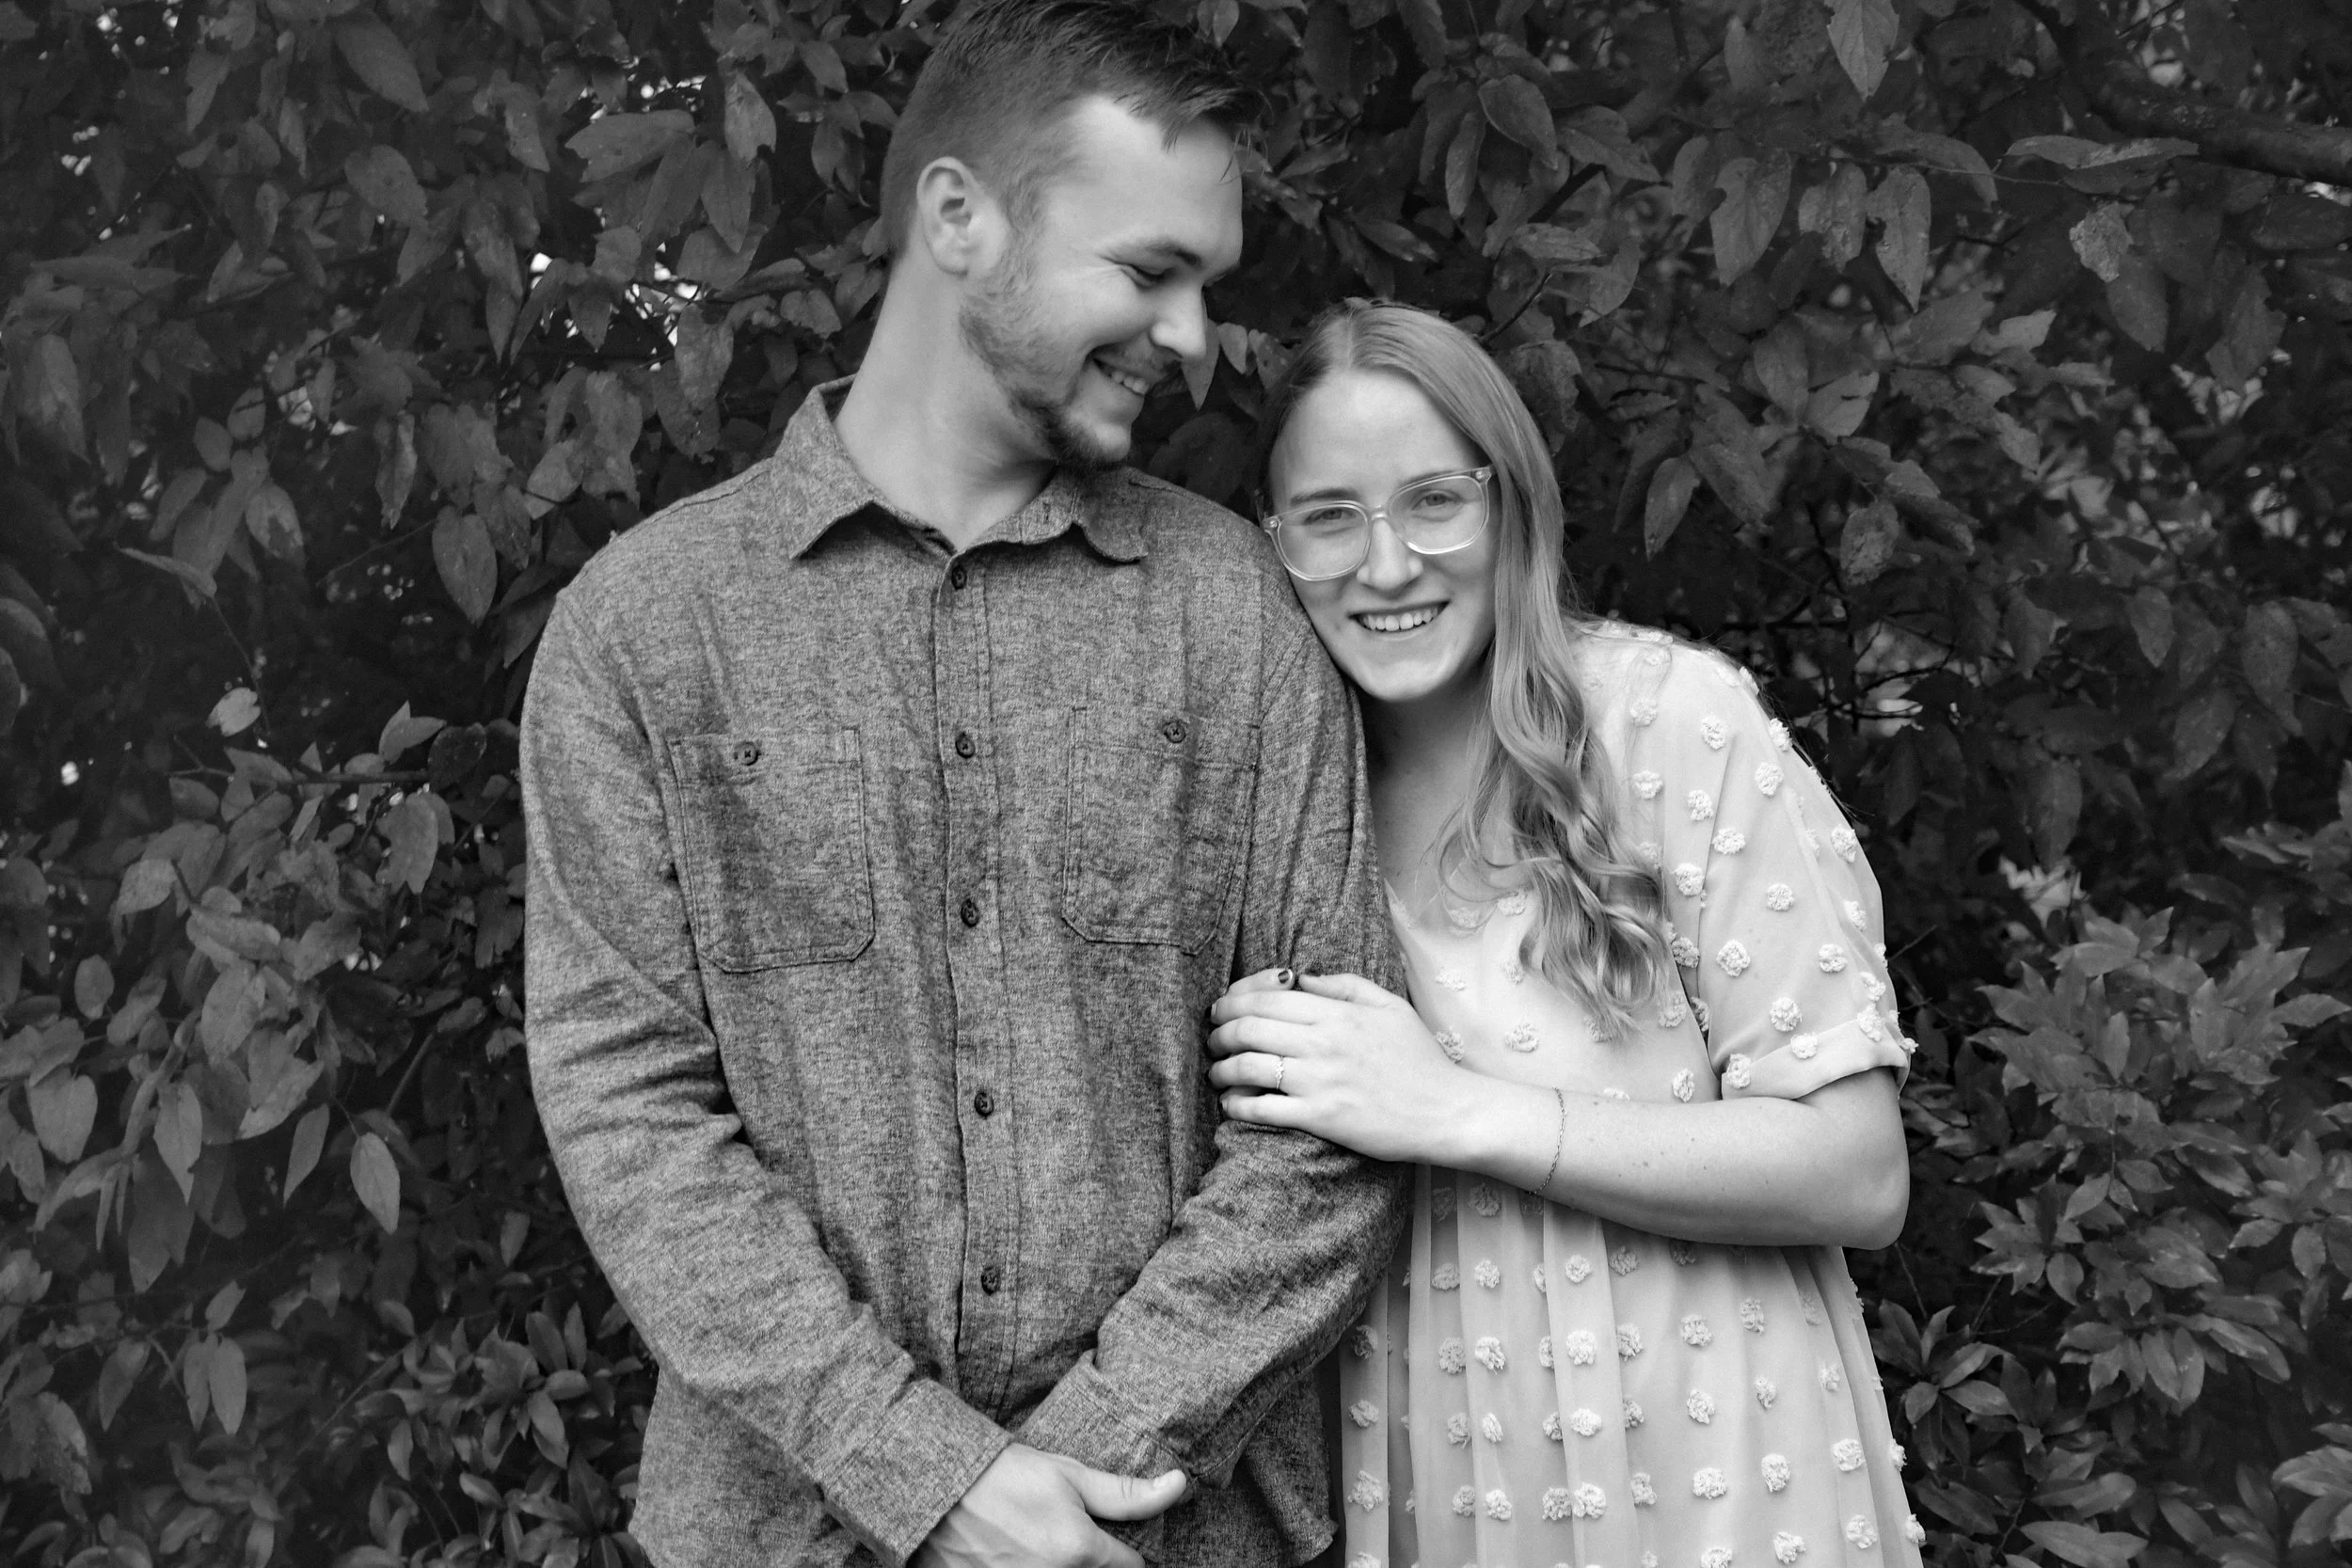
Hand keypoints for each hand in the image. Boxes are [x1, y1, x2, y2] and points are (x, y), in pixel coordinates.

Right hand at [913, 1444, 1184, 1567]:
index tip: (1112, 1539)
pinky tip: (1019, 1555)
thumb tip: (1180, 1486)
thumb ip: (1126, 1494)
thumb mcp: (1068, 1474)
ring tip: (1040, 1543)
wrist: (934, 1490)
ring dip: (1062, 1567)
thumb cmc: (1003, 1476)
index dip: (1127, 1553)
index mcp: (1081, 1553)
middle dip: (1092, 1562)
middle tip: (1065, 1535)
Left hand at [1205, 972, 1470, 1162]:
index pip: (1267, 997)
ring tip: (1216, 1072)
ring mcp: (1320, 1080)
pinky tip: (1230, 1103)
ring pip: (1248, 1065)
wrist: (1447, 1111)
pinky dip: (1237, 1104)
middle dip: (1219, 1032)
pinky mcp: (1321, 1117)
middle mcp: (1323, 1043)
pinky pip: (1263, 1108)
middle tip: (1212, 1039)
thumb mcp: (1389, 1007)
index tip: (1221, 1009)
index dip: (1233, 1001)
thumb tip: (1301, 978)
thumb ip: (1343, 986)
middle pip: (1249, 1027)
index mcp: (1338, 1013)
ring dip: (1221, 1068)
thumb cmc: (1419, 1059)